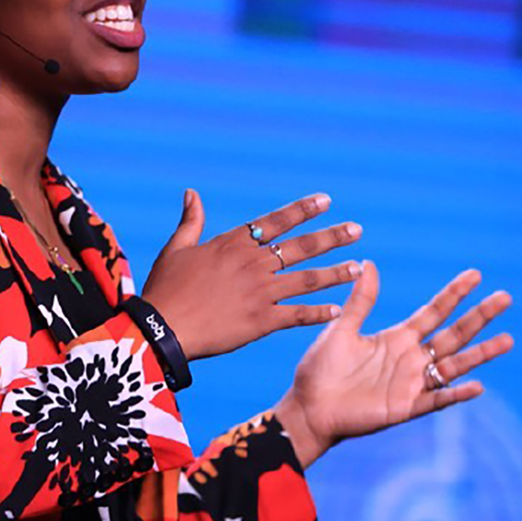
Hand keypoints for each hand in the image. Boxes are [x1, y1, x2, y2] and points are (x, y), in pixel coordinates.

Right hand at [138, 189, 362, 360]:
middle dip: (332, 237)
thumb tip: (192, 193)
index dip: (302, 210)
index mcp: (233, 245)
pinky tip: (338, 309)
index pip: (275, 222)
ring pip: (307, 279)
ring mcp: (260, 293)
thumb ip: (191, 221)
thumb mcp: (176, 249)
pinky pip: (298, 315)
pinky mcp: (261, 321)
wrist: (162, 328)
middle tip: (356, 230)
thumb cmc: (165, 288)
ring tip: (358, 268)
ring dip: (335, 273)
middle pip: (301, 247)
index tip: (326, 201)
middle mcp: (252, 264)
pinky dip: (319, 313)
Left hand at [274, 266, 513, 468]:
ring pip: (455, 366)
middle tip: (505, 297)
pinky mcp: (405, 407)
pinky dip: (456, 394)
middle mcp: (411, 359)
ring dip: (480, 354)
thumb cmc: (321, 369)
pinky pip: (436, 400)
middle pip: (453, 334)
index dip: (454, 294)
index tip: (476, 274)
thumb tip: (370, 263)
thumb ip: (361, 301)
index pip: (434, 312)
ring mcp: (412, 384)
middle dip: (479, 317)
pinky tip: (478, 385)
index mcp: (398, 338)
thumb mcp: (342, 329)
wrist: (308, 406)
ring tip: (508, 339)